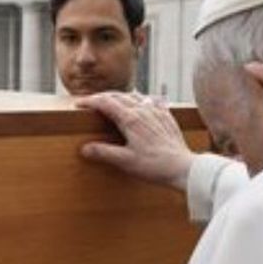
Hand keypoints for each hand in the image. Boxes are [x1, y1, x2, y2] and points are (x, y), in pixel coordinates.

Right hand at [75, 92, 195, 190]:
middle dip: (102, 96)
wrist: (183, 168)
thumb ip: (104, 153)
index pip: (105, 103)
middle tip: (91, 101)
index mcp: (131, 119)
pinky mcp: (166, 116)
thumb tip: (85, 148)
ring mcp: (156, 111)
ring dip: (120, 96)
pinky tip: (140, 103)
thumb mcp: (125, 161)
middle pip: (118, 95)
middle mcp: (143, 110)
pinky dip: (138, 99)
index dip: (90, 101)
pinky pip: (150, 100)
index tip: (79, 104)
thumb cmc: (155, 166)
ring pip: (134, 96)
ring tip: (111, 100)